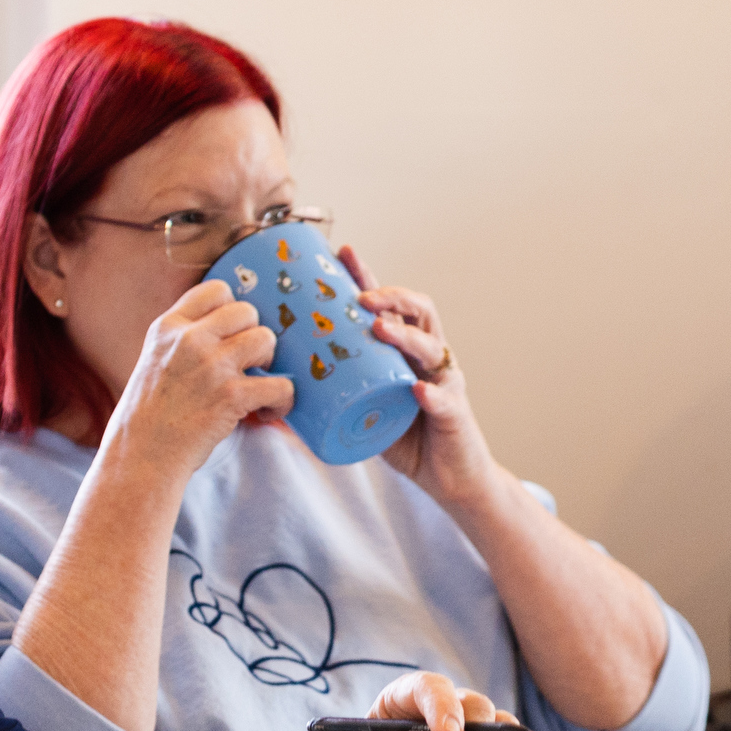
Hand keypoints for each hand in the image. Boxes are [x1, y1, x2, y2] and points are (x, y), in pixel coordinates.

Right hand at [103, 278, 295, 480]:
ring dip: (269, 364)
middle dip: (253, 336)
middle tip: (247, 363)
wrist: (141, 456)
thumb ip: (182, 341)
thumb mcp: (154, 361)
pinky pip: (280, 385)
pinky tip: (268, 412)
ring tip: (259, 386)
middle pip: (246, 312)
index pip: (215, 290)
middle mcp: (189, 339)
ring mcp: (211, 366)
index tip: (231, 333)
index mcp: (167, 326)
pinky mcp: (231, 395)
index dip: (231, 309)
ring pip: (266, 339)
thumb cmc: (147, 416)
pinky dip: (283, 400)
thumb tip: (228, 333)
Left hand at [339, 247, 500, 504]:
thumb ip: (329, 400)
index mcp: (405, 351)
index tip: (342, 254)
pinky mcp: (455, 415)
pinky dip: (431, 394)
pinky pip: (445, 401)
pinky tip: (417, 389)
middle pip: (418, 312)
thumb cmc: (404, 437)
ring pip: (431, 348)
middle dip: (390, 297)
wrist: (447, 477)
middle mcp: (429, 359)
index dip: (368, 277)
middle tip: (361, 297)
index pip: (389, 305)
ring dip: (405, 336)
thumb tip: (275, 399)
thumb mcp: (362, 412)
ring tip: (380, 329)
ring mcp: (444, 383)